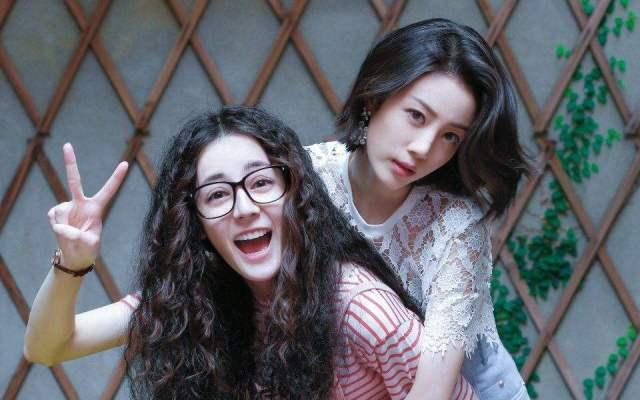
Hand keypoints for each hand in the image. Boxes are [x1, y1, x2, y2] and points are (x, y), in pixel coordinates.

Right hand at [47, 143, 127, 269]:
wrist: (75, 256)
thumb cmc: (88, 250)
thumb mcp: (88, 245)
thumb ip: (76, 236)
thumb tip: (60, 226)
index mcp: (96, 208)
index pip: (108, 190)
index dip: (116, 178)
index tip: (125, 163)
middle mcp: (81, 204)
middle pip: (74, 181)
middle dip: (70, 163)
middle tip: (67, 144)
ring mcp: (67, 207)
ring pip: (60, 213)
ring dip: (64, 228)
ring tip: (72, 236)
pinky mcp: (56, 213)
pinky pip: (53, 218)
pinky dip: (56, 228)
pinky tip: (62, 233)